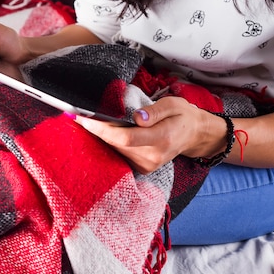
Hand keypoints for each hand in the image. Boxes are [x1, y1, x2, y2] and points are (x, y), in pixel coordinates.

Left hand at [76, 97, 227, 173]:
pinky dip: (110, 143)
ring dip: (101, 137)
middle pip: (116, 144)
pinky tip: (104, 132)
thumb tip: (137, 117)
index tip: (83, 118)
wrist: (193, 135)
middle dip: (96, 130)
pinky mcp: (143, 168)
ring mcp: (147, 165)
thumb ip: (155, 111)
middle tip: (79, 115)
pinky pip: (120, 155)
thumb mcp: (173, 104)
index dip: (102, 129)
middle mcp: (153, 156)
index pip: (125, 137)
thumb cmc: (182, 116)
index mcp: (162, 138)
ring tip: (89, 122)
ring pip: (115, 150)